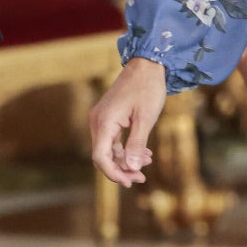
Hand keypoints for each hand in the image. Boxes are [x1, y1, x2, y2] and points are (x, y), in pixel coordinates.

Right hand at [89, 58, 166, 186]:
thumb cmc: (147, 89)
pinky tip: (144, 153)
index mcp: (104, 122)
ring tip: (148, 162)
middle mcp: (98, 122)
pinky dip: (126, 149)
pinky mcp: (108, 118)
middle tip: (142, 178)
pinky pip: (113, 140)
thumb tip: (130, 168)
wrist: (147, 65)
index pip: (100, 157)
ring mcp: (102, 119)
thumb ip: (136, 145)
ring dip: (126, 160)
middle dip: (122, 169)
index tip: (131, 182)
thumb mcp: (145, 119)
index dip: (114, 174)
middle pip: (103, 156)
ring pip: (109, 150)